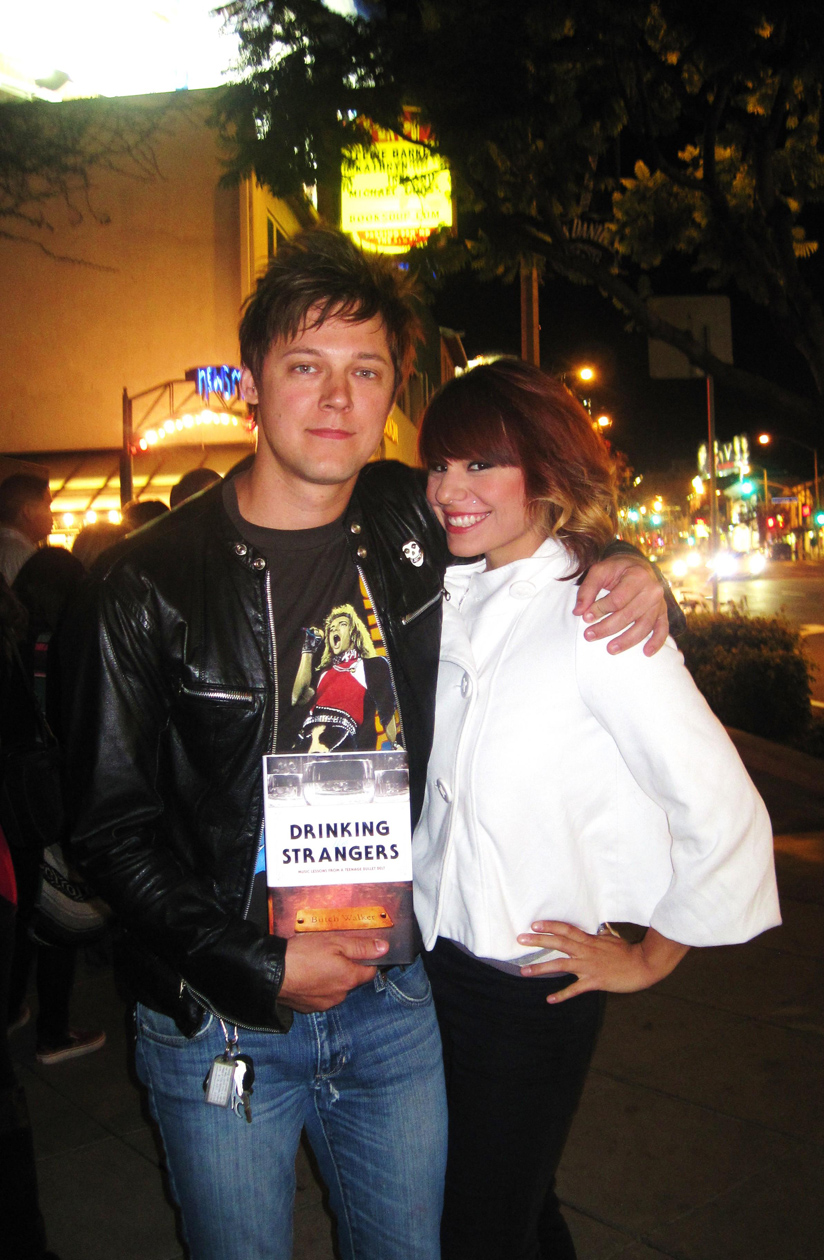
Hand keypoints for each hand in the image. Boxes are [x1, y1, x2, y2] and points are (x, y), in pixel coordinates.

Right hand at [279, 933, 388, 1012]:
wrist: (272, 974)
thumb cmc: (304, 955)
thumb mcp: (335, 942)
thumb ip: (361, 946)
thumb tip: (384, 948)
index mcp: (350, 979)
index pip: (370, 971)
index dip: (366, 959)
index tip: (356, 950)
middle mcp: (340, 995)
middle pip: (351, 979)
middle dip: (344, 967)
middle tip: (329, 952)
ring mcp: (324, 1004)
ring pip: (335, 988)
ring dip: (329, 977)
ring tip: (314, 962)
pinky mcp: (309, 1008)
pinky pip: (319, 995)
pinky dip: (316, 986)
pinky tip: (305, 974)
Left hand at [516, 922, 688, 1003]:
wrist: (643, 965)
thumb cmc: (627, 951)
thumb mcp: (611, 938)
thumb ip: (599, 935)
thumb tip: (596, 928)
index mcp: (589, 940)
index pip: (566, 929)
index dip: (550, 926)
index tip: (534, 924)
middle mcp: (586, 951)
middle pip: (558, 943)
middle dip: (538, 941)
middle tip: (520, 939)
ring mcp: (589, 967)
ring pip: (561, 966)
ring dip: (541, 968)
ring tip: (524, 971)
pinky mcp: (594, 982)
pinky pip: (575, 989)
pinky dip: (562, 995)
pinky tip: (549, 999)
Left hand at [574, 555, 667, 655]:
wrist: (638, 566)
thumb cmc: (617, 570)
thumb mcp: (600, 571)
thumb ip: (587, 589)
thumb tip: (578, 611)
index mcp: (637, 576)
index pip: (617, 599)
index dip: (600, 610)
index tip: (585, 617)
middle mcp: (652, 590)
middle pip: (629, 615)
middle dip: (607, 628)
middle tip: (589, 636)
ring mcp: (659, 603)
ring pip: (644, 626)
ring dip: (627, 640)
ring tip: (610, 649)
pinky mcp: (662, 613)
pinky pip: (662, 629)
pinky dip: (657, 642)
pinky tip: (646, 653)